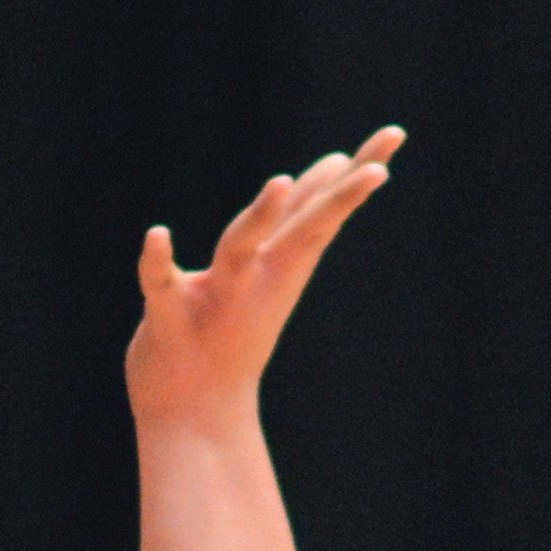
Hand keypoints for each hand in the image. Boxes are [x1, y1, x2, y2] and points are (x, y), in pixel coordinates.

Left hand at [125, 143, 402, 435]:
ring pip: (238, 251)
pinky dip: (158, 262)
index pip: (325, 210)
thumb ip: (299, 218)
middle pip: (303, 231)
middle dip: (337, 200)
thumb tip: (337, 163)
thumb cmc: (234, 328)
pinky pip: (161, 286)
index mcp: (283, 265)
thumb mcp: (276, 268)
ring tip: (281, 182)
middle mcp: (257, 280)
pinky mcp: (168, 323)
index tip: (394, 135)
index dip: (359, 175)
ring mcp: (215, 300)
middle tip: (377, 172)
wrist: (195, 415)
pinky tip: (157, 234)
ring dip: (260, 219)